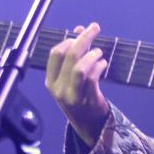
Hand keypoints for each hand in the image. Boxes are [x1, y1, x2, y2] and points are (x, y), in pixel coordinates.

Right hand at [45, 22, 110, 146]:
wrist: (88, 126)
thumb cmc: (79, 97)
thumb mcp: (70, 79)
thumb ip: (73, 55)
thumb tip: (80, 29)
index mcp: (51, 82)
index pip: (55, 54)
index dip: (69, 40)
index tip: (79, 33)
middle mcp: (59, 89)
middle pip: (70, 56)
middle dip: (84, 38)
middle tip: (95, 28)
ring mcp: (73, 96)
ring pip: (80, 67)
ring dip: (92, 54)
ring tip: (99, 52)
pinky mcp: (88, 100)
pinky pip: (93, 78)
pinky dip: (99, 66)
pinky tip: (103, 64)